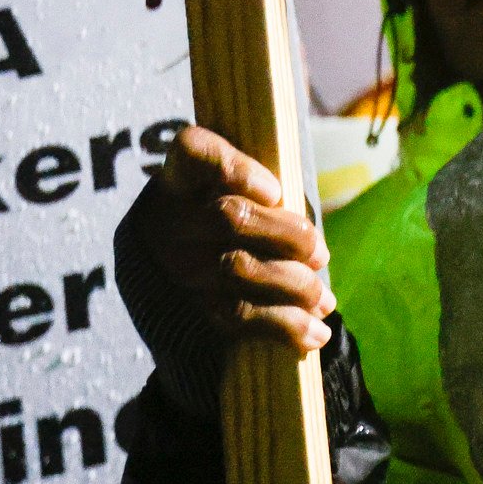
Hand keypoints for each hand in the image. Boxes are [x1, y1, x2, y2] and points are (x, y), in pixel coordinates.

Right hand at [142, 124, 332, 356]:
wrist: (158, 283)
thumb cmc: (211, 224)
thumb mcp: (219, 192)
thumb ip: (257, 193)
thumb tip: (312, 223)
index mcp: (178, 178)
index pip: (192, 151)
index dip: (236, 167)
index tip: (275, 189)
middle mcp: (169, 220)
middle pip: (232, 217)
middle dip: (291, 237)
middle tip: (320, 255)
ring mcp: (174, 266)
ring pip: (239, 271)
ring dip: (296, 288)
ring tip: (324, 300)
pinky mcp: (187, 309)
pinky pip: (239, 317)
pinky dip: (286, 327)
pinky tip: (316, 333)